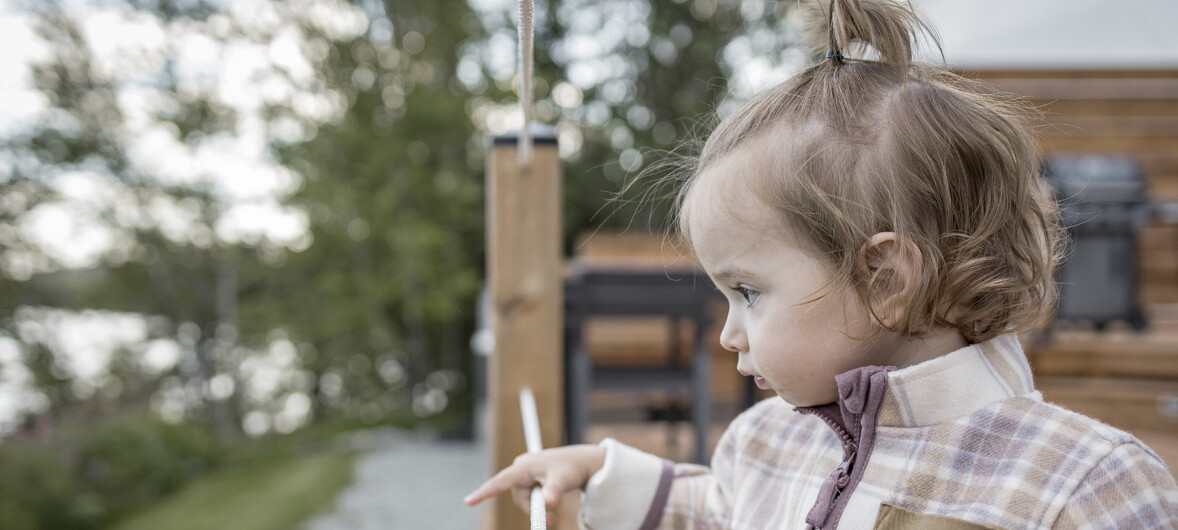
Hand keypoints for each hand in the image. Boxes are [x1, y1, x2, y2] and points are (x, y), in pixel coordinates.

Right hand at [464, 444, 605, 519]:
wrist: (583, 463)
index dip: (483, 492)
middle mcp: (521, 468)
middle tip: (553, 519)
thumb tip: (547, 505)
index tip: (468, 501)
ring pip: (524, 499)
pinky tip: (550, 503)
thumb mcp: (562, 481)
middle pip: (517, 497)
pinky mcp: (531, 478)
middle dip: (532, 509)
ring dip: (537, 507)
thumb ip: (552, 493)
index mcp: (523, 467)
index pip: (499, 481)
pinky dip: (538, 503)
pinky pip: (529, 496)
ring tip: (555, 508)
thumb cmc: (571, 468)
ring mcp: (525, 473)